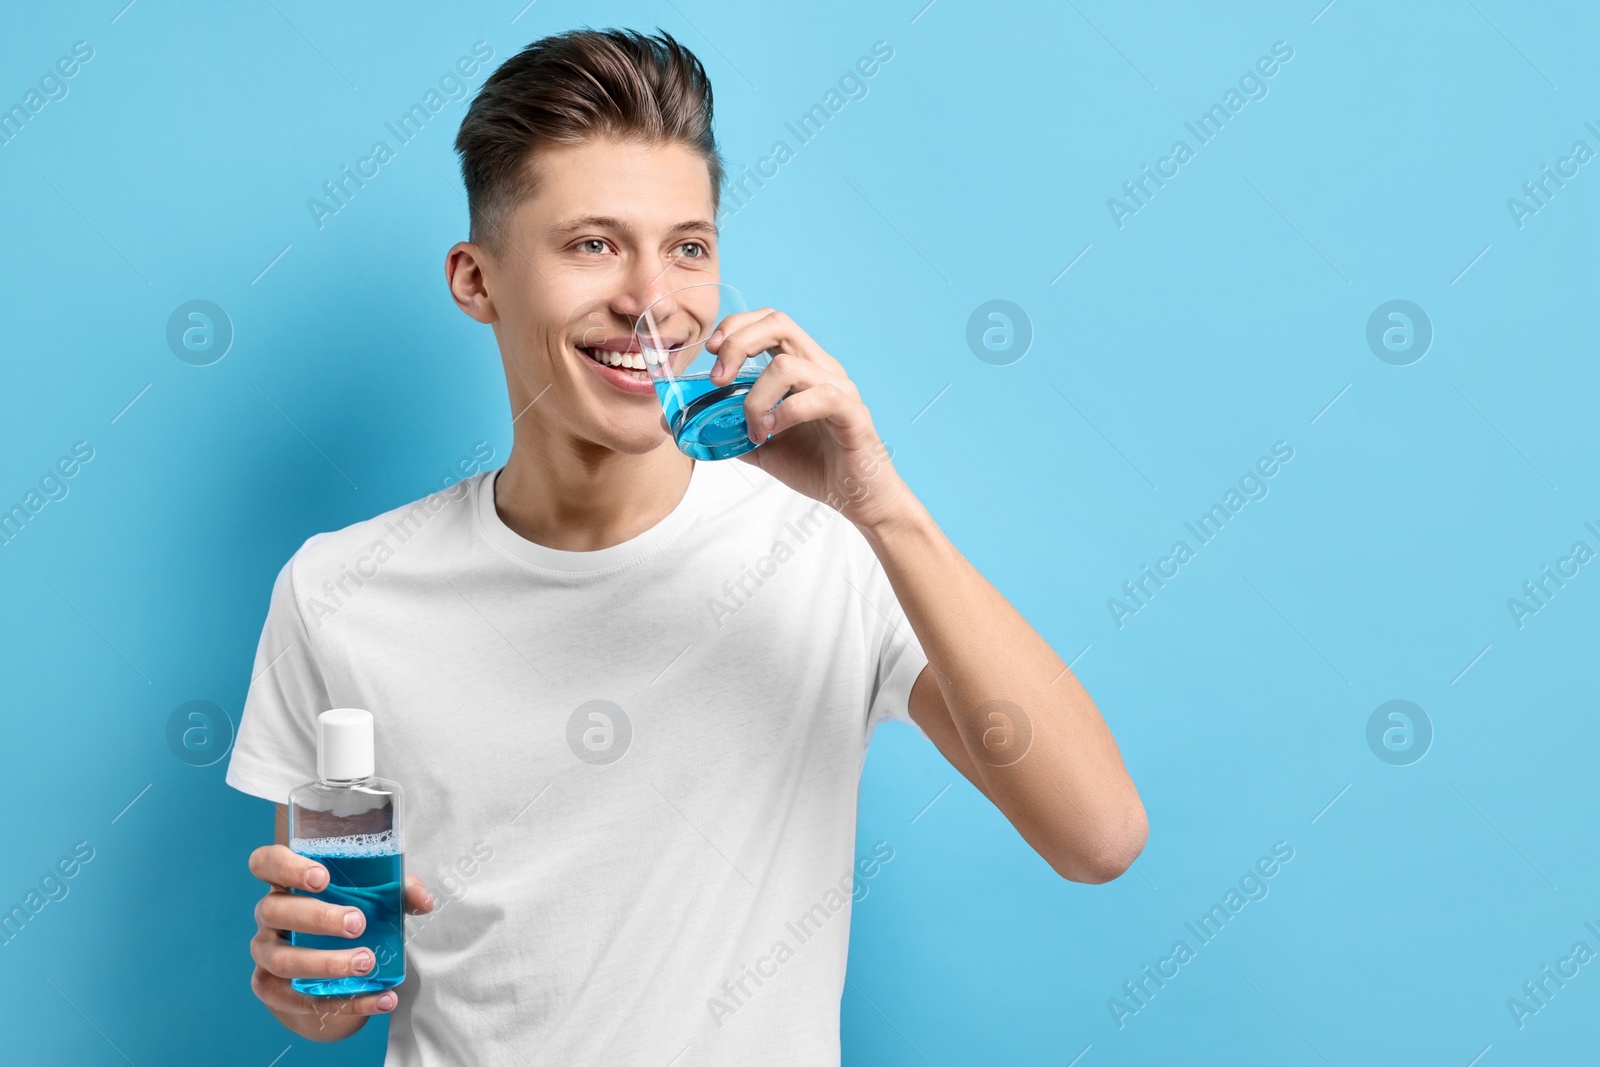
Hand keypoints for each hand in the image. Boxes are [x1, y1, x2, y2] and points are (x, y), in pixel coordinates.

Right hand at [248, 844, 434, 1029]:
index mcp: (287, 882)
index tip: (322, 877)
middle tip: (357, 924)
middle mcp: (269, 915)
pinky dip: (344, 1001)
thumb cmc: (348, 913)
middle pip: (273, 910)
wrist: (329, 966)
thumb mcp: (374, 895)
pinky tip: (380, 998)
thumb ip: (398, 890)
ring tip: (366, 962)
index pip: (266, 863)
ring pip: (282, 959)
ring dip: (325, 963)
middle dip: (317, 917)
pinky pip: (297, 999)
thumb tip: (424, 900)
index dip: (286, 867)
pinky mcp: (272, 989)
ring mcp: (266, 953)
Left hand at [704, 308, 912, 531]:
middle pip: (779, 324)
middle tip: (718, 379)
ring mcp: (840, 388)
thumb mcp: (760, 445)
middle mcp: (822, 368)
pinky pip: (820, 397)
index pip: (770, 321)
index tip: (711, 351)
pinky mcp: (853, 413)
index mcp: (803, 366)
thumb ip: (729, 429)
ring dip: (757, 398)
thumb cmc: (815, 466)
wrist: (856, 498)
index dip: (737, 326)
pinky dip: (787, 412)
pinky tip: (774, 432)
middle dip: (738, 344)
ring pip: (788, 365)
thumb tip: (686, 424)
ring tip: (754, 430)